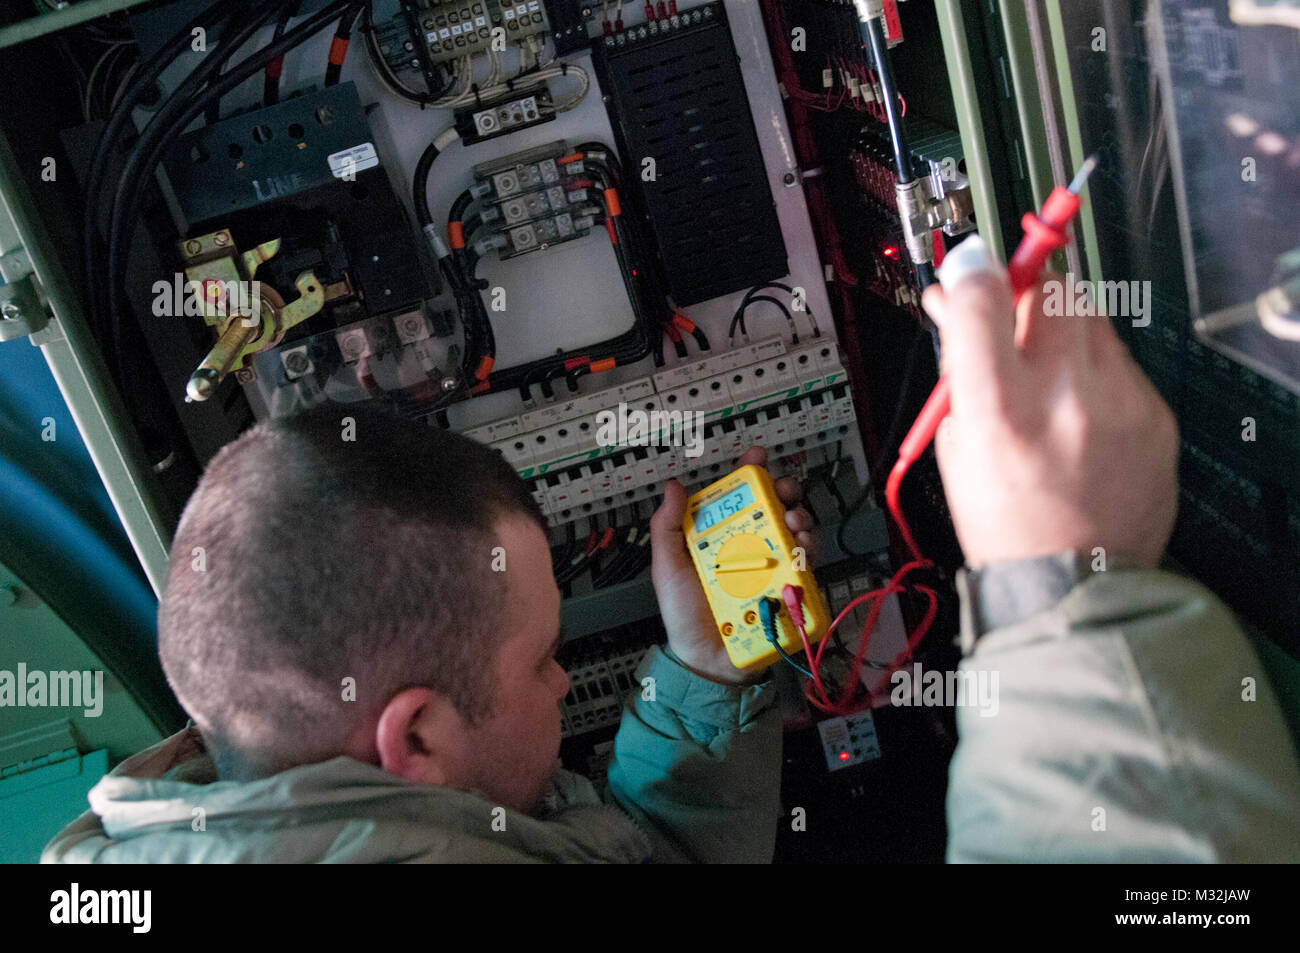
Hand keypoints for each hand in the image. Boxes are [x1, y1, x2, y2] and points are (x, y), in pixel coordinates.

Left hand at [649, 447, 816, 684]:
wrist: (702, 659)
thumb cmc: (683, 613)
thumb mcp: (667, 567)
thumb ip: (667, 527)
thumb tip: (673, 486)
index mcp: (721, 535)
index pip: (739, 496)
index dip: (751, 472)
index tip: (758, 457)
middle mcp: (750, 545)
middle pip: (775, 507)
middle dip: (785, 491)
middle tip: (783, 492)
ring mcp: (771, 567)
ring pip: (797, 531)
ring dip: (800, 518)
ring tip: (793, 522)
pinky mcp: (788, 589)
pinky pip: (807, 566)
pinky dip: (809, 552)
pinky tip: (802, 548)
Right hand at [921, 269, 1177, 568]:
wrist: (1077, 582)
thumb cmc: (1006, 522)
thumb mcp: (953, 445)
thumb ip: (958, 367)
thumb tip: (958, 302)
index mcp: (998, 413)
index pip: (982, 301)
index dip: (970, 272)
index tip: (967, 266)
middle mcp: (1064, 401)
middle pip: (1051, 289)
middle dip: (1027, 289)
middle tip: (1011, 312)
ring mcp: (1118, 405)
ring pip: (1091, 317)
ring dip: (1062, 328)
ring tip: (1045, 375)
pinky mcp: (1154, 414)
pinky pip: (1121, 361)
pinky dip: (1095, 371)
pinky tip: (1078, 410)